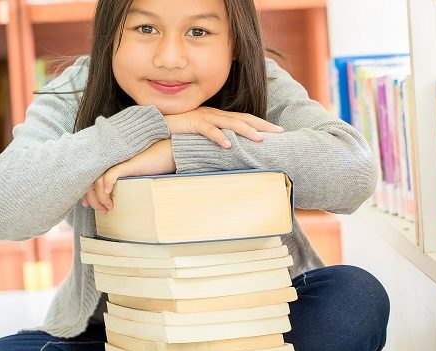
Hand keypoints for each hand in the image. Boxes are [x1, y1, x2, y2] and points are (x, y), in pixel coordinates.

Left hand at [82, 139, 175, 212]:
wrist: (169, 153)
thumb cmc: (154, 166)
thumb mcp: (135, 178)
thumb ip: (123, 184)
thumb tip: (117, 200)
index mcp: (111, 165)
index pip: (91, 179)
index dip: (87, 193)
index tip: (87, 205)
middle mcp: (111, 162)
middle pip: (91, 181)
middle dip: (93, 199)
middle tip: (101, 210)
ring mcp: (118, 162)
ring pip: (98, 181)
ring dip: (100, 197)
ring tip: (108, 207)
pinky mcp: (127, 163)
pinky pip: (111, 174)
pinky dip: (107, 184)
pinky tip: (108, 193)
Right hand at [164, 106, 283, 147]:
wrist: (155, 122)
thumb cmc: (179, 130)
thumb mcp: (202, 134)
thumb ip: (216, 138)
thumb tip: (232, 151)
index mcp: (219, 116)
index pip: (245, 119)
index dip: (262, 124)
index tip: (279, 132)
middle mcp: (215, 114)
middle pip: (244, 119)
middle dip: (263, 126)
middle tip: (280, 133)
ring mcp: (204, 117)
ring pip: (229, 123)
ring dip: (246, 131)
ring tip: (260, 139)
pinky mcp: (191, 122)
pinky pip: (207, 130)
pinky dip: (219, 137)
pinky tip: (228, 145)